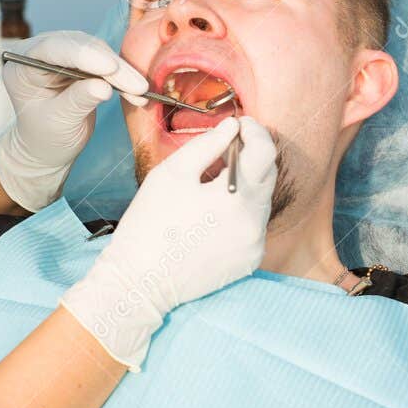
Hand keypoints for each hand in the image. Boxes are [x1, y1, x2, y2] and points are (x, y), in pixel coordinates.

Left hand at [0, 31, 148, 211]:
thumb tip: (104, 86)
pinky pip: (107, 63)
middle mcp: (39, 52)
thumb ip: (77, 102)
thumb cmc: (44, 137)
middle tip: (136, 85)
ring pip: (97, 52)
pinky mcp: (82, 61)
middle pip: (79, 47)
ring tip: (140, 91)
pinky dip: (123, 77)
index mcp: (21, 65)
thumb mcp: (58, 122)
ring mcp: (62, 54)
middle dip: (110, 66)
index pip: (51, 50)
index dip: (82, 55)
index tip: (109, 68)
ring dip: (121, 71)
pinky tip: (138, 93)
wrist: (48, 146)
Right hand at [59, 116, 277, 370]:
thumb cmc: (149, 224)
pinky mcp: (249, 261)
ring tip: (210, 186)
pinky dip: (240, 212)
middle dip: (249, 157)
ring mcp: (255, 246)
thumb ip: (206, 145)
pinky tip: (212, 216)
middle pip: (267, 176)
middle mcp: (254, 224)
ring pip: (261, 201)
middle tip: (223, 148)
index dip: (254, 131)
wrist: (139, 282)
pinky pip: (253, 226)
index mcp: (236, 198)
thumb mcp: (171, 174)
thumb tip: (230, 126)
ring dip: (244, 186)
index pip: (265, 152)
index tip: (239, 124)